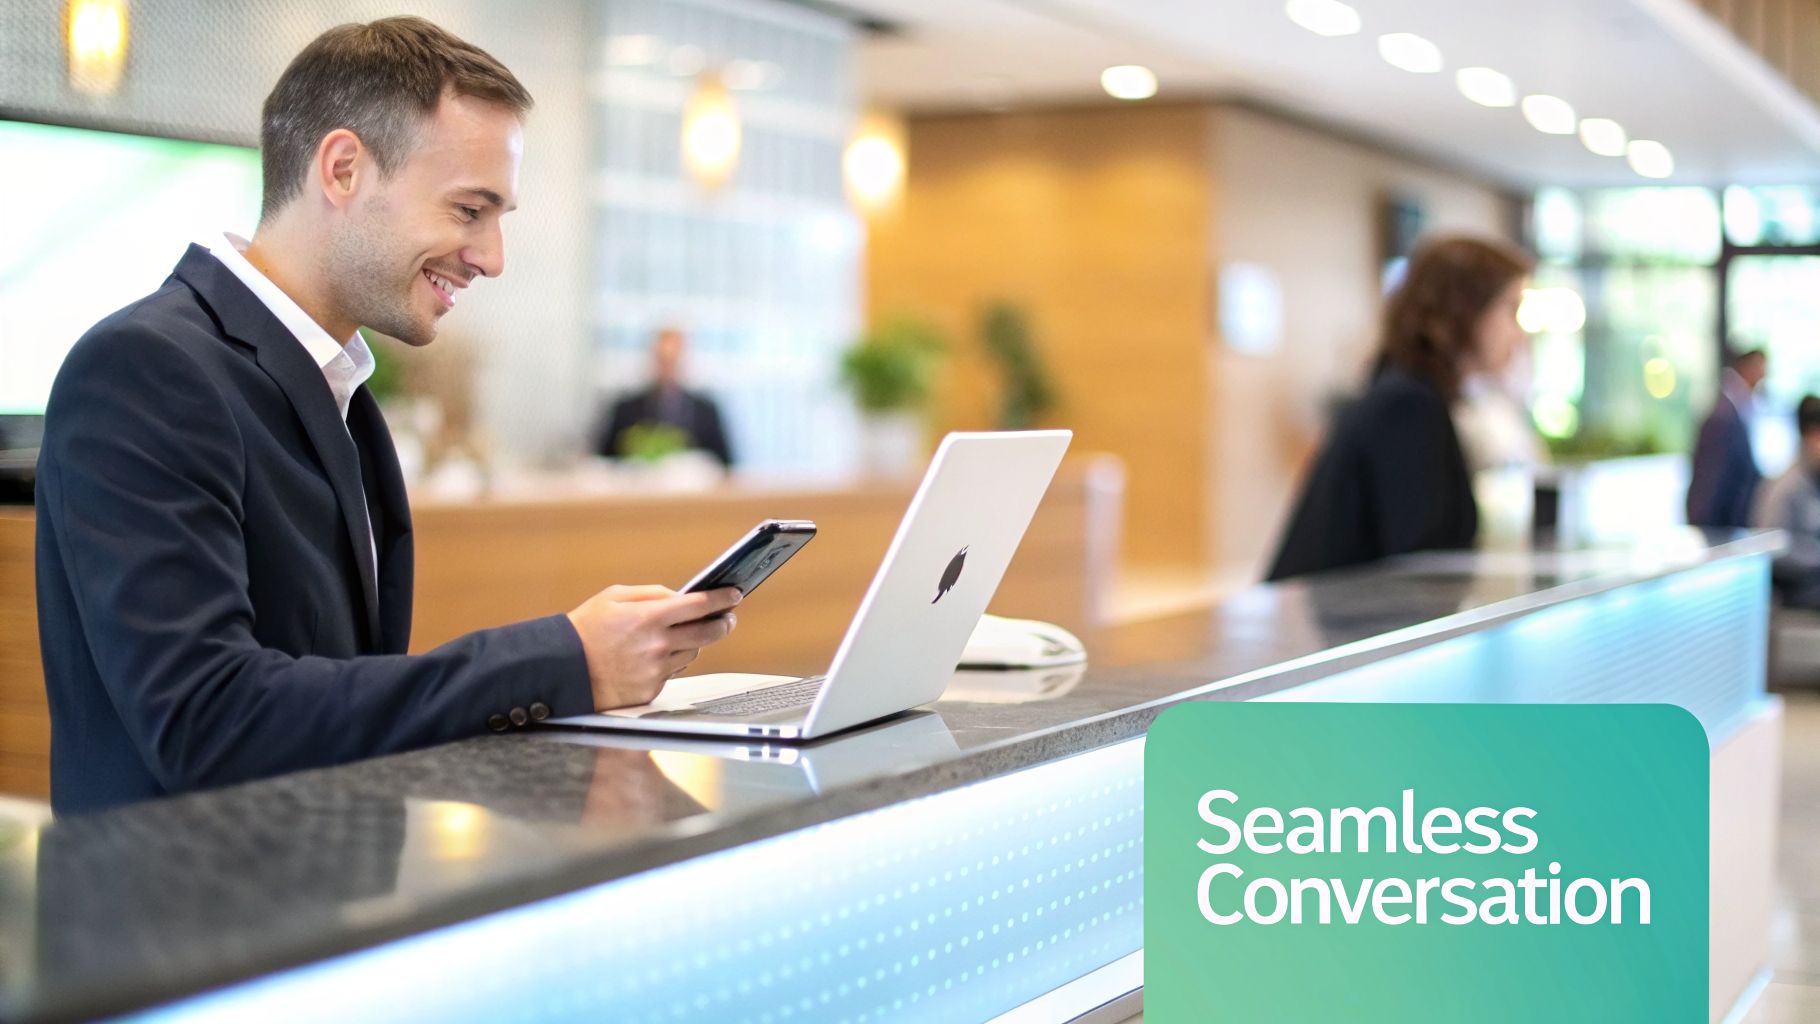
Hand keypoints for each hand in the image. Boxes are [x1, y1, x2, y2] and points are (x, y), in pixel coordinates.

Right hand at [566, 585, 740, 709]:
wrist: (562, 670)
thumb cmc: (585, 629)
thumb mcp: (614, 597)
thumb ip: (651, 594)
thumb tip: (681, 596)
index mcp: (649, 617)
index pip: (699, 605)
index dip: (722, 599)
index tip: (735, 595)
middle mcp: (657, 645)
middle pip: (708, 633)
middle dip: (723, 623)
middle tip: (727, 618)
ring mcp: (656, 670)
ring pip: (692, 653)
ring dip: (692, 642)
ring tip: (678, 635)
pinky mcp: (651, 690)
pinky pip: (672, 673)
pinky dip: (669, 663)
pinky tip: (652, 657)